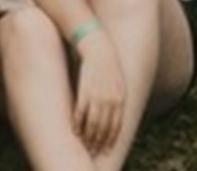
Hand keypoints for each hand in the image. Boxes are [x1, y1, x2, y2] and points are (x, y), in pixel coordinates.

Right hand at [72, 29, 125, 154]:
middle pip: (105, 126)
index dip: (111, 139)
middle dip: (99, 140)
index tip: (106, 149)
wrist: (96, 44)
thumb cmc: (105, 61)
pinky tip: (75, 128)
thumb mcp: (116, 80)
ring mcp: (98, 93)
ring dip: (88, 134)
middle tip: (94, 151)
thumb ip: (115, 95)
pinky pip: (81, 109)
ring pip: (94, 120)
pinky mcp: (85, 88)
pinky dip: (78, 121)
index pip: (117, 125)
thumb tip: (114, 108)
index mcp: (121, 97)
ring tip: (84, 143)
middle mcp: (112, 98)